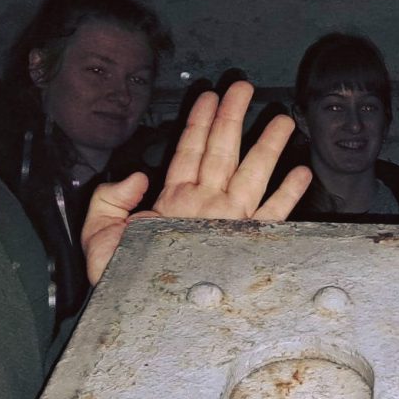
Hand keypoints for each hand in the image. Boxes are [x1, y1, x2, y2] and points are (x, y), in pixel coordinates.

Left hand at [83, 81, 312, 284]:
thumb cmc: (119, 278)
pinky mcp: (241, 243)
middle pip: (223, 151)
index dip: (199, 120)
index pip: (190, 150)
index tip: (209, 95)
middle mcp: (204, 205)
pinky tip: (300, 174)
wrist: (137, 312)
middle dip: (234, 116)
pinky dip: (287, 195)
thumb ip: (110, 196)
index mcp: (172, 200)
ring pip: (251, 174)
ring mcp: (226, 222)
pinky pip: (270, 215)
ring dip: (267, 146)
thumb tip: (138, 175)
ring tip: (282, 120)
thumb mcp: (99, 231)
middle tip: (245, 86)